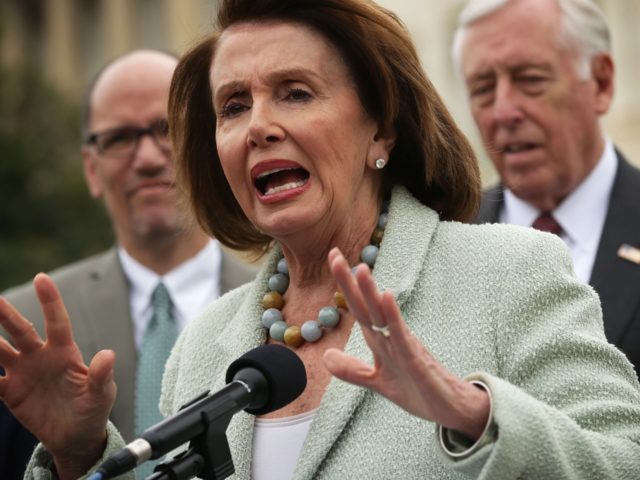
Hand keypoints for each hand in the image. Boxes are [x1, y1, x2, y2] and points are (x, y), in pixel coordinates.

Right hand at [0, 273, 115, 479]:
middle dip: (5, 314)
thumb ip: (101, 375)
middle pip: (21, 330)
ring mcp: (23, 372)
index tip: (41, 278)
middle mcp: (41, 356)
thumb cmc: (93, 408)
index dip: (50, 300)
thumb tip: (108, 354)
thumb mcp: (101, 394)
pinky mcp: (11, 392)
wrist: (76, 435)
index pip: (57, 321)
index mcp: (64, 352)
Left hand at [324, 248, 489, 439]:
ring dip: (371, 292)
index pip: (359, 308)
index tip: (334, 257)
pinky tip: (386, 297)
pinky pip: (402, 336)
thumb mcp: (376, 381)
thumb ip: (352, 370)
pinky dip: (393, 316)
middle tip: (334, 253)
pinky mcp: (416, 360)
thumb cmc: (417, 390)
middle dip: (350, 281)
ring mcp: (405, 346)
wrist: (451, 409)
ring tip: (360, 268)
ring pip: (384, 315)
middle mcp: (391, 336)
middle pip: (366, 305)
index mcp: (381, 339)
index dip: (345, 285)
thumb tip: (325, 356)